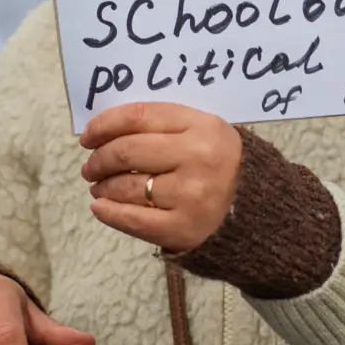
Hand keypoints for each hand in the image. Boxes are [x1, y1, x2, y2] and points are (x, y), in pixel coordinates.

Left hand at [81, 102, 242, 252]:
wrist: (257, 209)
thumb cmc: (219, 164)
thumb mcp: (203, 132)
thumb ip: (162, 124)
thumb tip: (104, 129)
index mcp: (203, 126)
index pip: (138, 117)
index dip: (104, 125)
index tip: (88, 136)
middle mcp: (199, 157)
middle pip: (126, 152)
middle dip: (99, 159)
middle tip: (91, 167)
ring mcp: (191, 195)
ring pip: (126, 186)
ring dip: (103, 186)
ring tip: (99, 187)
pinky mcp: (184, 228)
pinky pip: (133, 219)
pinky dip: (109, 213)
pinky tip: (100, 207)